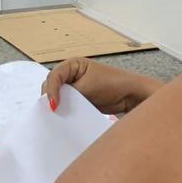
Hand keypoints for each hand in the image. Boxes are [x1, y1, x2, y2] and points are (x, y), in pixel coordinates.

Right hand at [42, 57, 161, 114]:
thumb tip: (53, 103)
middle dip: (51, 96)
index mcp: (73, 64)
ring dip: (57, 104)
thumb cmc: (112, 84)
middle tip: (51, 111)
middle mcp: (72, 74)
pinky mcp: (80, 99)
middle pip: (53, 85)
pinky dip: (65, 110)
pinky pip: (68, 104)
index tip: (54, 104)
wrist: (131, 95)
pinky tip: (64, 118)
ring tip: (55, 116)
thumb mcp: (88, 87)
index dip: (51, 89)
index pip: (55, 76)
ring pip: (59, 96)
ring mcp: (76, 87)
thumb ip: (70, 94)